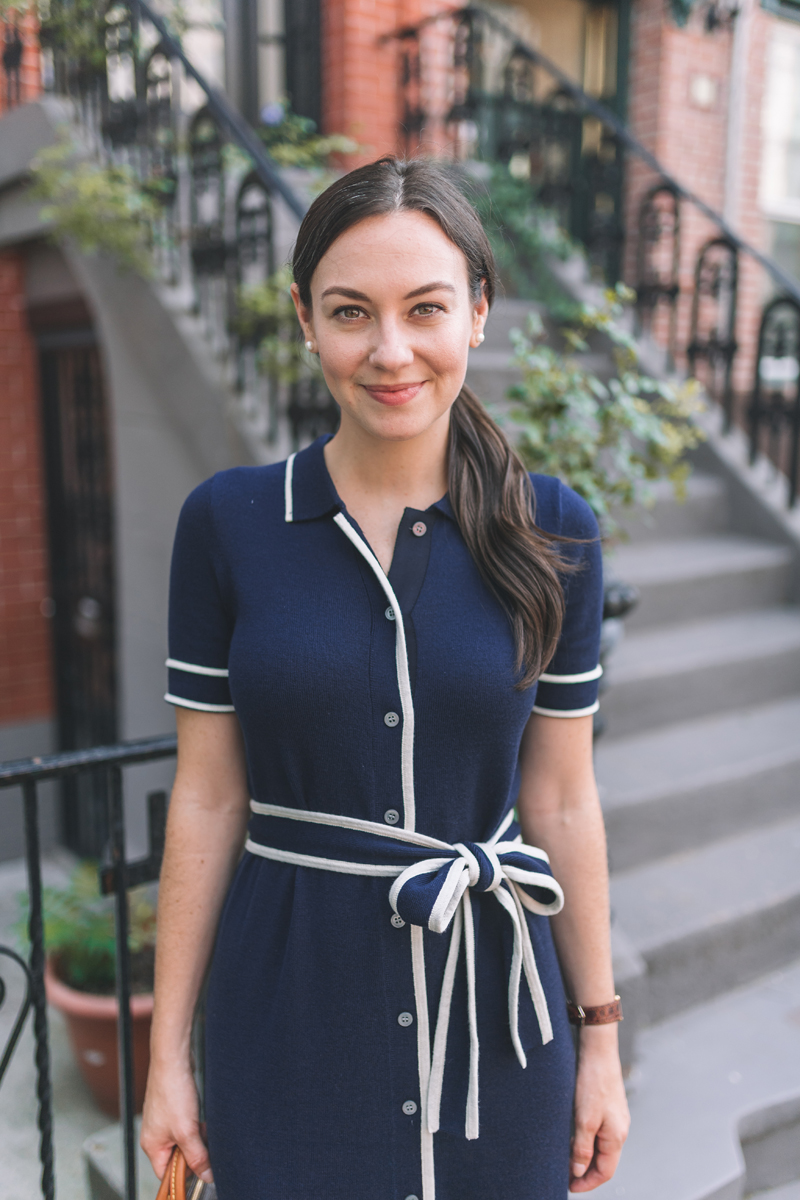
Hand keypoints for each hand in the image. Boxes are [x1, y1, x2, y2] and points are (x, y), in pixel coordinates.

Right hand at [140, 1057, 212, 1184]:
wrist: (173, 1059)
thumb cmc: (172, 1092)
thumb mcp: (187, 1131)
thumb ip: (197, 1156)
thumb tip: (206, 1176)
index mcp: (152, 1146)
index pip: (166, 1175)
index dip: (184, 1177)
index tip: (202, 1174)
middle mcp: (155, 1135)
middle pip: (177, 1158)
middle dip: (194, 1153)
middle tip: (204, 1144)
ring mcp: (163, 1122)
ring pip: (184, 1141)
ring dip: (197, 1138)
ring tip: (202, 1126)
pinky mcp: (173, 1109)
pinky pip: (186, 1126)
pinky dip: (196, 1125)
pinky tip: (201, 1117)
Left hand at [569, 1026, 629, 1191]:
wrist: (597, 1049)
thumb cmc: (593, 1082)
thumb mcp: (584, 1118)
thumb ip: (582, 1147)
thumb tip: (579, 1171)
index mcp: (617, 1136)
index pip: (605, 1171)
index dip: (588, 1183)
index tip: (570, 1187)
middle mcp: (619, 1129)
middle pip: (603, 1160)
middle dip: (585, 1171)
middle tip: (564, 1175)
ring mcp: (614, 1117)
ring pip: (600, 1146)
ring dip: (584, 1154)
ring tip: (564, 1157)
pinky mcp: (607, 1106)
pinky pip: (597, 1131)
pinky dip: (585, 1139)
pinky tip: (571, 1135)